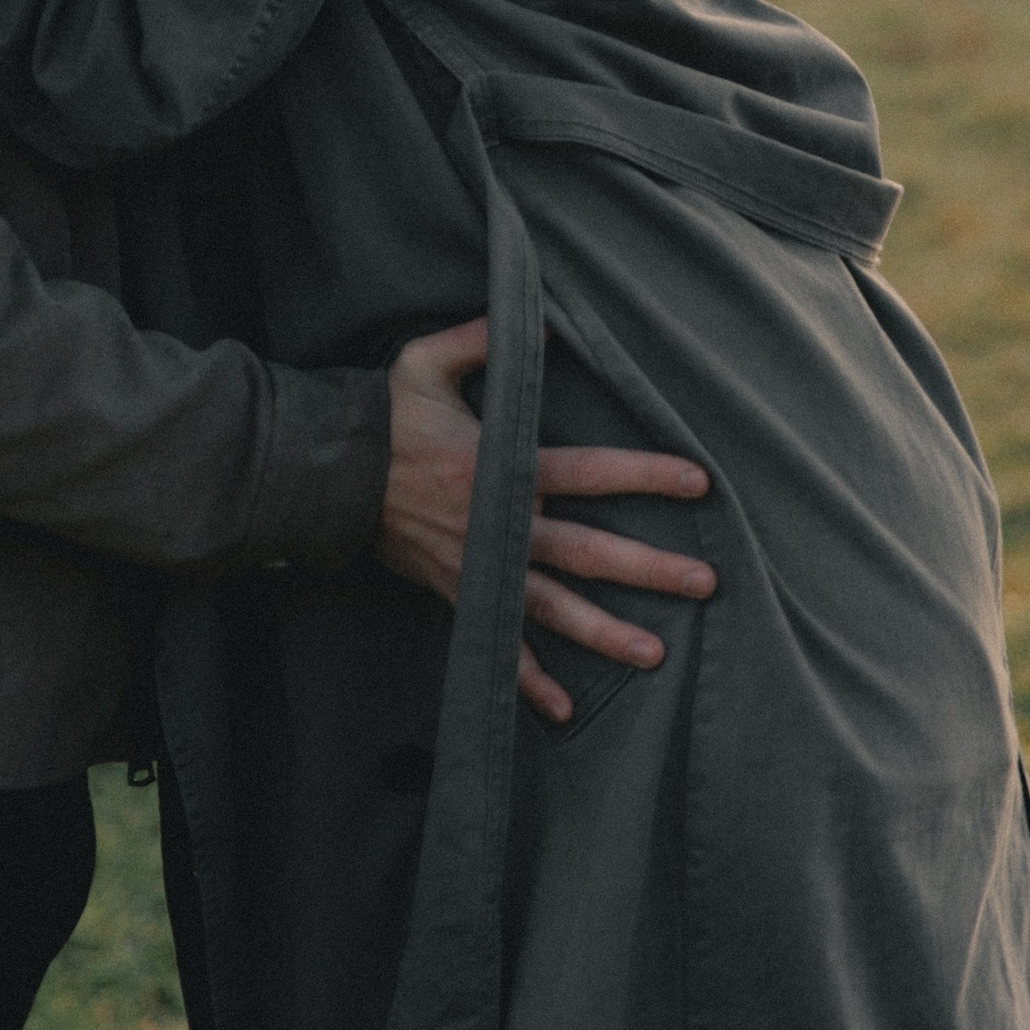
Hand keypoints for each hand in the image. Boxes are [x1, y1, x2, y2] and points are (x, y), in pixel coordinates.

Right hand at [377, 319, 715, 725]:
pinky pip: (499, 644)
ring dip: (605, 633)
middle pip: (587, 551)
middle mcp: (501, 523)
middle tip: (705, 584)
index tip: (698, 482)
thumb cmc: (381, 416)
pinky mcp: (458, 593)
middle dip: (648, 569)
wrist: (324, 476)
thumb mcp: (426, 362)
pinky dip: (528, 679)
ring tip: (654, 654)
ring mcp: (481, 566)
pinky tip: (564, 709)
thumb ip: (482, 339)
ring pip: (553, 607)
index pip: (591, 471)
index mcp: (503, 465)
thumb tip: (539, 321)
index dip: (645, 474)